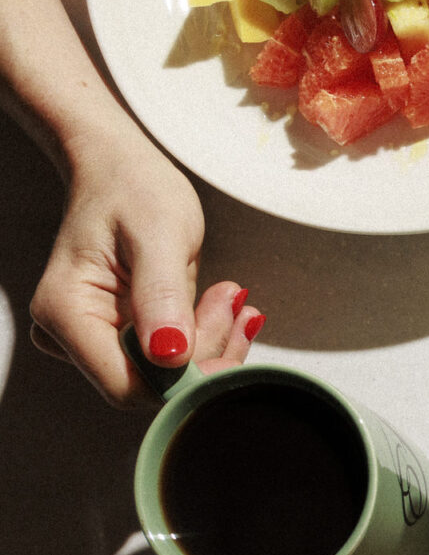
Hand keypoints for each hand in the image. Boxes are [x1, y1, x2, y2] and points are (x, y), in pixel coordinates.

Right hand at [28, 116, 260, 406]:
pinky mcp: (119, 335)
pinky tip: (224, 305)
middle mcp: (71, 335)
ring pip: (166, 375)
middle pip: (152, 384)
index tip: (229, 327)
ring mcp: (94, 338)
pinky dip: (204, 337)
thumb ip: (162, 296)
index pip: (131, 385)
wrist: (118, 168)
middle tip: (236, 304)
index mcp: (67, 313)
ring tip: (232, 298)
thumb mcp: (158, 233)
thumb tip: (170, 354)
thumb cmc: (132, 188)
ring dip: (211, 343)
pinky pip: (170, 358)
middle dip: (206, 353)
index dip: (188, 376)